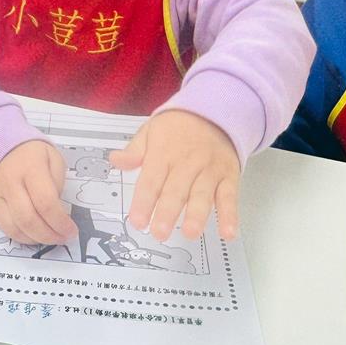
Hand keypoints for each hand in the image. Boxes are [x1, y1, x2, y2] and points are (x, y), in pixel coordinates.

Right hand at [0, 140, 76, 245]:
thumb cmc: (31, 154)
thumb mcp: (53, 159)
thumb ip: (57, 184)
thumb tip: (58, 211)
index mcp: (30, 168)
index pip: (45, 202)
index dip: (60, 222)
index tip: (71, 230)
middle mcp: (10, 183)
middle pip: (28, 219)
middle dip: (49, 235)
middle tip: (63, 238)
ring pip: (15, 228)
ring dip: (36, 239)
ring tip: (51, 237)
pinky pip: (5, 229)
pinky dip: (23, 237)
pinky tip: (35, 235)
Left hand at [110, 110, 239, 242]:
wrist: (213, 111)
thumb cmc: (177, 127)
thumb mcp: (151, 131)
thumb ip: (135, 150)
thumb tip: (115, 161)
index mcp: (164, 153)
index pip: (151, 180)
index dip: (144, 201)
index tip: (137, 221)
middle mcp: (187, 162)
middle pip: (176, 190)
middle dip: (168, 212)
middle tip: (160, 233)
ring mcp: (209, 170)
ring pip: (203, 194)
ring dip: (197, 215)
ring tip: (189, 233)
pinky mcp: (228, 176)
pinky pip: (229, 196)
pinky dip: (230, 215)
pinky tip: (228, 232)